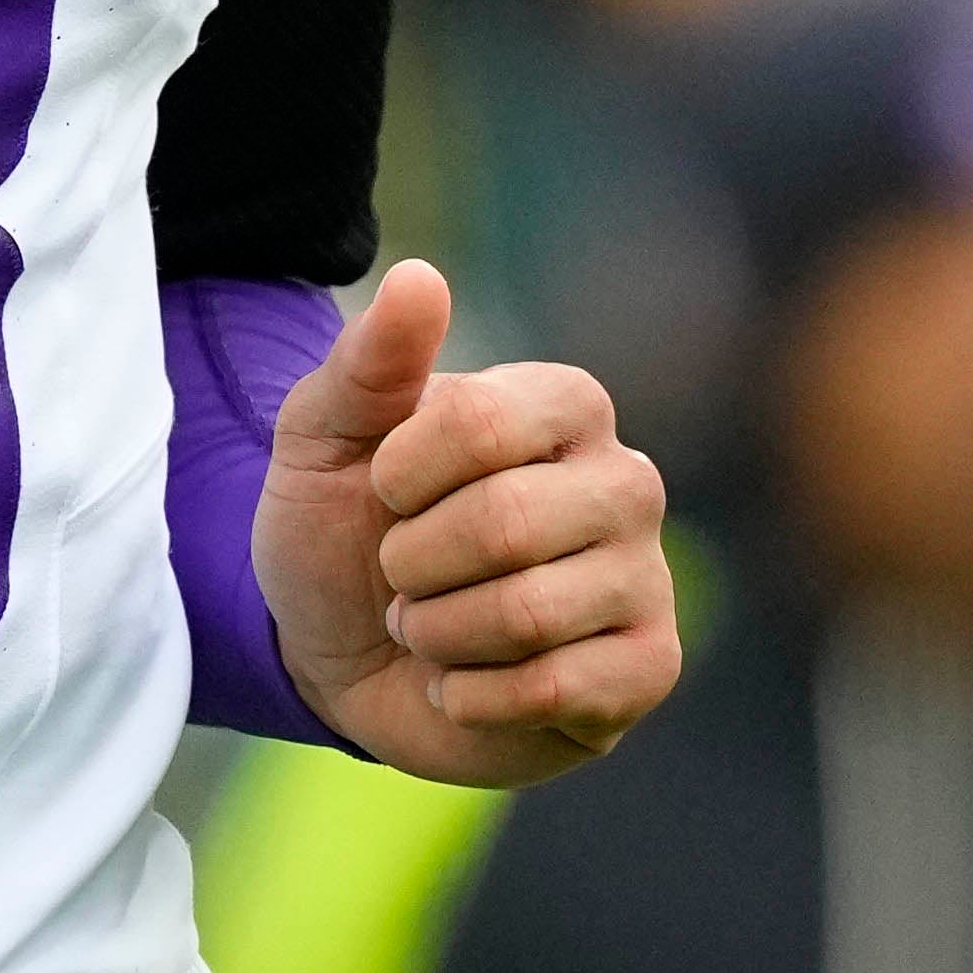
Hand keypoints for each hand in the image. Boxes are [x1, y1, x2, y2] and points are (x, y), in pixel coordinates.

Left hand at [256, 262, 679, 786]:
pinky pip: (554, 689)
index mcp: (564, 404)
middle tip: (403, 575)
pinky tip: (466, 684)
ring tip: (432, 627)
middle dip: (413, 566)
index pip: (480, 425)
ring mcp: (645, 577)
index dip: (399, 475)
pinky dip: (471, 696)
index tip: (384, 492)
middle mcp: (626, 481)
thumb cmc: (345, 530)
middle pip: (506, 525)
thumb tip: (419, 276)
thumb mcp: (324, 439)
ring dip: (437, 634)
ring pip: (527, 615)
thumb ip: (369, 362)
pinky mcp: (648, 668)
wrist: (342, 656)